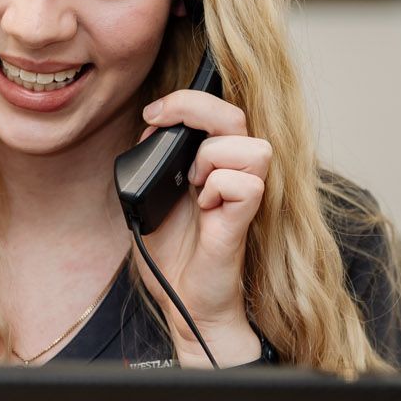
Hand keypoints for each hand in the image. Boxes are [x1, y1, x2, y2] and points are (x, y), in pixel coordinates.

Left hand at [130, 89, 271, 365]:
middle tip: (161, 123)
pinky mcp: (247, 218)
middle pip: (235, 115)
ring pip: (249, 146)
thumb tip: (154, 126)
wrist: (183, 301)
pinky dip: (217, 190)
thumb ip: (156, 158)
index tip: (153, 113)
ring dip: (211, 159)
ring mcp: (245, 195)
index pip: (217, 109)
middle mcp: (235, 172)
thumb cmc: (173, 252)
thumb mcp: (150, 194)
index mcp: (214, 161)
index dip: (186, 100)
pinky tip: (204, 209)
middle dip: (194, 108)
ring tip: (193, 186)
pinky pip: (245, 184)